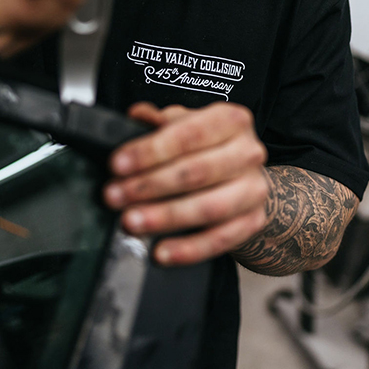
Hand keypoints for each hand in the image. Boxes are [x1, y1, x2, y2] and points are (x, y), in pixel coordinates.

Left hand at [104, 102, 269, 265]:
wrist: (245, 181)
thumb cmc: (209, 150)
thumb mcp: (185, 126)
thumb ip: (160, 122)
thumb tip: (136, 117)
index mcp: (232, 120)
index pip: (188, 134)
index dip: (150, 150)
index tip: (117, 164)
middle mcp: (248, 153)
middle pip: (196, 172)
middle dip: (149, 185)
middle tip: (114, 195)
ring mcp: (253, 190)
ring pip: (209, 207)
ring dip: (164, 217)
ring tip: (131, 222)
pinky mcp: (253, 222)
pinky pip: (220, 240)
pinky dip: (188, 249)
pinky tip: (160, 251)